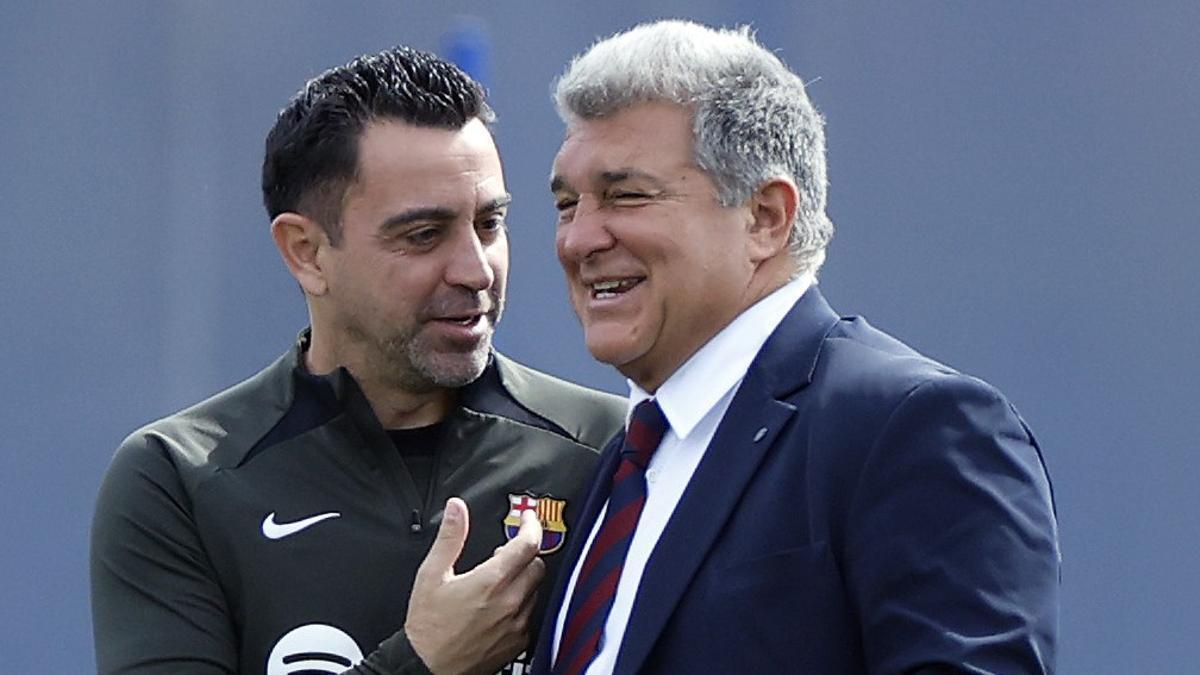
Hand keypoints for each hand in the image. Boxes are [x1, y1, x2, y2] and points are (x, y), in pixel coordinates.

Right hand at [406, 497, 544, 674]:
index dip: (531, 525)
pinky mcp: (518, 642)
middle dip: (525, 554)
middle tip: (504, 554)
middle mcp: (510, 602)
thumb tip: (456, 509)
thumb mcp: (432, 574)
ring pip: (535, 590)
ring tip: (496, 583)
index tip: (528, 519)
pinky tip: (499, 606)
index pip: (528, 544)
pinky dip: (520, 605)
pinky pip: (530, 615)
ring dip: (522, 580)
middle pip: (537, 565)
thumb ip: (450, 537)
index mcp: (491, 581)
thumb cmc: (428, 626)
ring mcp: (517, 624)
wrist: (427, 667)